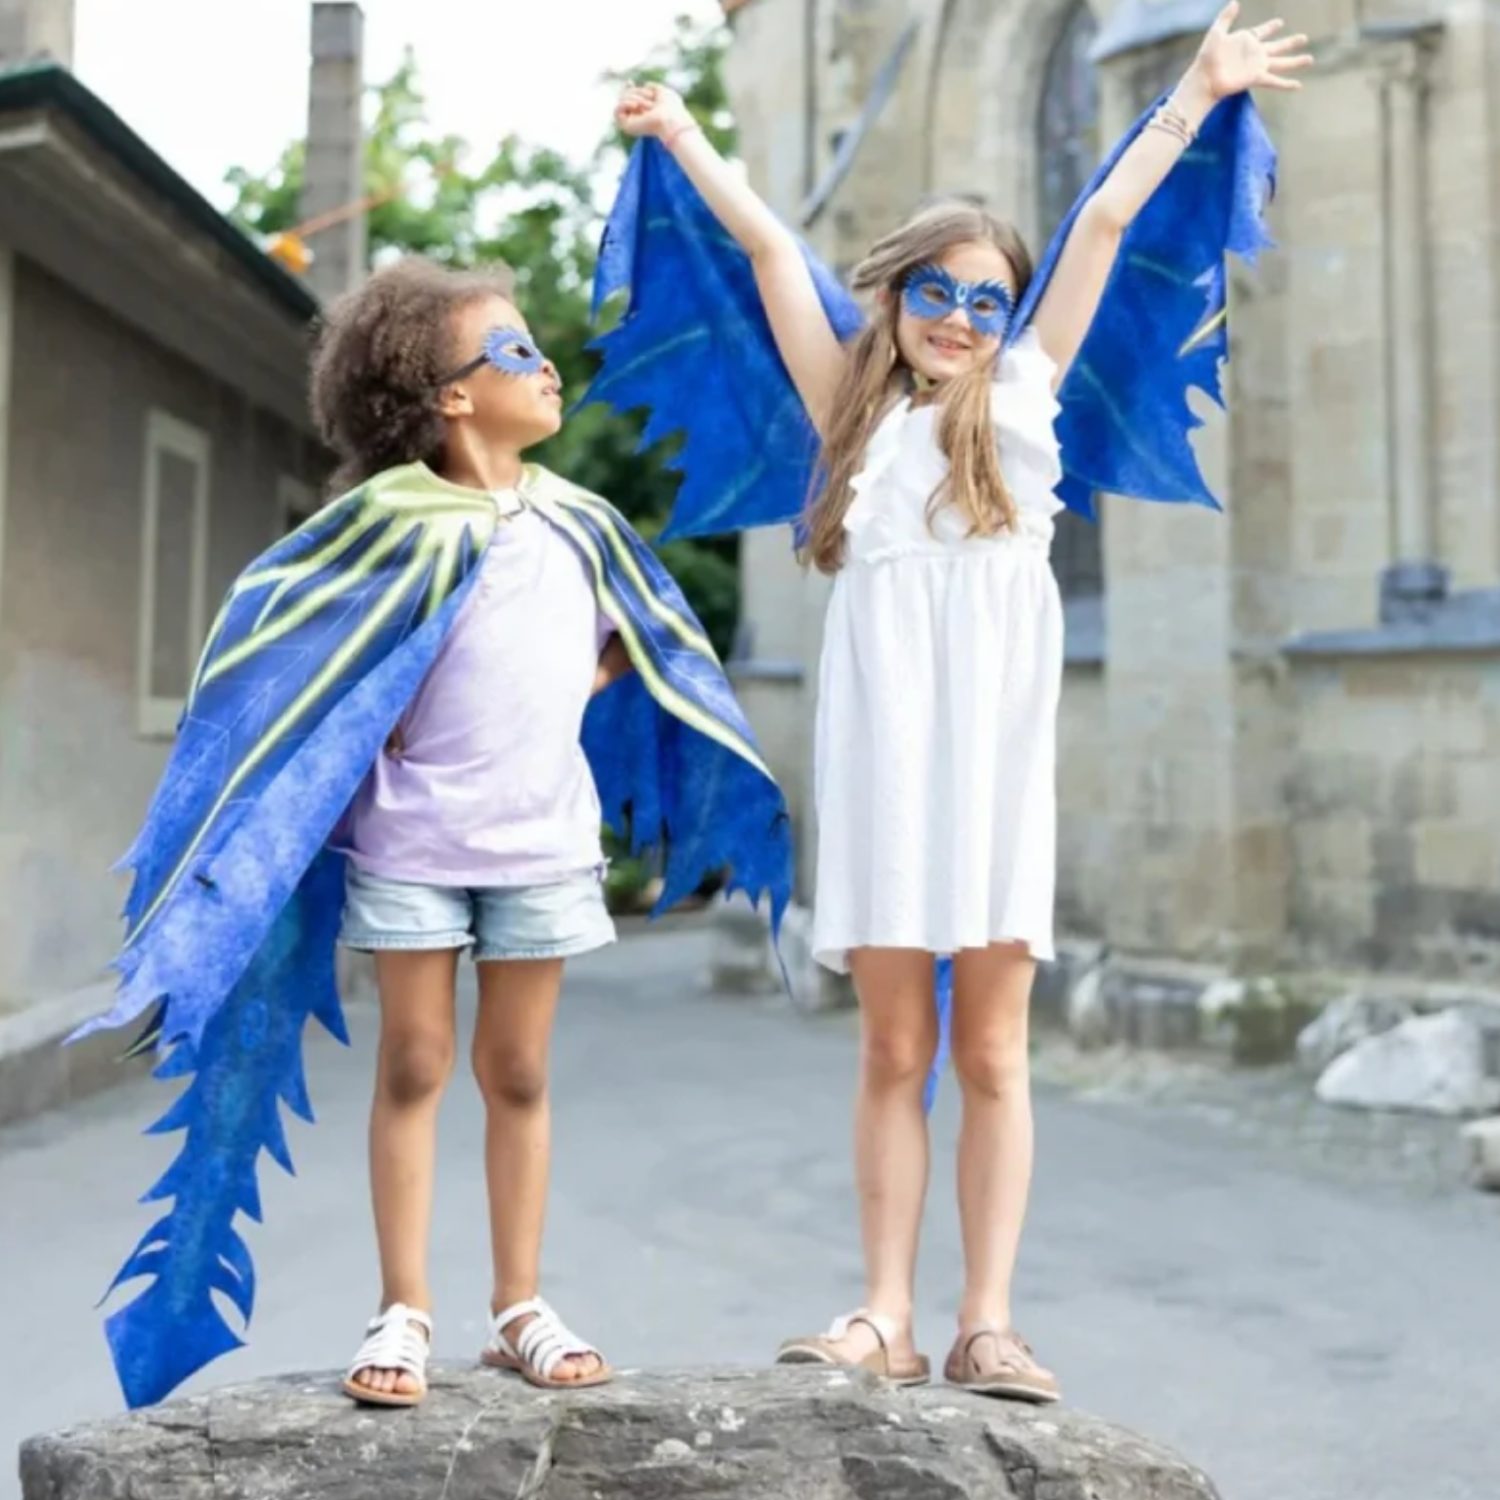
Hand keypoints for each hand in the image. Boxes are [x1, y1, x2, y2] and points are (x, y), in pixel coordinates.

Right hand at [615, 81, 694, 140]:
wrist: (670, 120)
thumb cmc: (671, 108)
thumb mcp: (663, 92)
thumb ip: (654, 87)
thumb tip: (645, 85)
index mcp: (644, 110)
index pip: (629, 98)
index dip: (627, 88)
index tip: (630, 81)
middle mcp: (636, 117)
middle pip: (624, 95)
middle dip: (637, 91)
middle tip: (649, 99)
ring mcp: (630, 122)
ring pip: (621, 100)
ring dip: (634, 97)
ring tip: (646, 105)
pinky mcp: (625, 126)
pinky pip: (616, 111)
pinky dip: (625, 104)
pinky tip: (636, 105)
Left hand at [1188, 2, 1312, 100]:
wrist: (1205, 78)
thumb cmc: (1207, 56)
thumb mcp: (1217, 32)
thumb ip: (1226, 17)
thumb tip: (1235, 2)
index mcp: (1247, 40)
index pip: (1262, 31)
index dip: (1271, 27)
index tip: (1279, 23)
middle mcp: (1255, 53)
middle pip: (1278, 46)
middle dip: (1291, 43)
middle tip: (1304, 38)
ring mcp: (1257, 66)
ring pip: (1282, 63)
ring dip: (1296, 62)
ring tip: (1310, 59)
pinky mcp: (1256, 77)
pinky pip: (1275, 81)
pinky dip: (1287, 84)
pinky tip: (1299, 85)